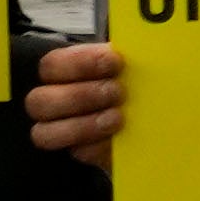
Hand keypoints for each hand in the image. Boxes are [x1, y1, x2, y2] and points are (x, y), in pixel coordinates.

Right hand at [26, 36, 127, 165]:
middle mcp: (55, 101)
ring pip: (45, 133)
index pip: (52, 65)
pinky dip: (98, 147)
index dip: (80, 63)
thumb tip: (132, 47)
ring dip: (82, 126)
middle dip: (80, 96)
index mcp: (66, 71)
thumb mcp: (134, 62)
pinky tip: (117, 138)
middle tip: (116, 92)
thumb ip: (128, 52)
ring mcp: (63, 130)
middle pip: (39, 102)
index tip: (114, 61)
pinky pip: (77, 153)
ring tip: (117, 118)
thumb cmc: (139, 81)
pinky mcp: (82, 151)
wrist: (160, 115)